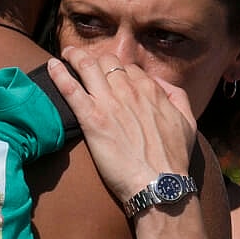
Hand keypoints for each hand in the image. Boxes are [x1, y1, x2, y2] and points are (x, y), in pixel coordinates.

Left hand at [47, 47, 196, 203]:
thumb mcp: (188, 123)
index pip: (128, 68)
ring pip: (88, 67)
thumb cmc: (173, 159)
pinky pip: (71, 88)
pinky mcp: (92, 119)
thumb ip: (178, 97)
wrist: (159, 184)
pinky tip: (51, 66)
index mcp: (151, 91)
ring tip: (66, 54)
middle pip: (107, 62)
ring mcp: (109, 103)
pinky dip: (59, 74)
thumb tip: (162, 85)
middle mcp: (130, 91)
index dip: (117, 71)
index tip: (108, 76)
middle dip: (96, 60)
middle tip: (85, 65)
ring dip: (75, 57)